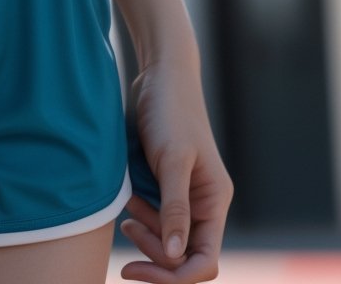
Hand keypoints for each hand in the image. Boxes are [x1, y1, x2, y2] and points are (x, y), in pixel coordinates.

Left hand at [118, 59, 233, 282]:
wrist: (158, 75)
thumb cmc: (169, 111)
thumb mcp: (172, 158)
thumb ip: (175, 207)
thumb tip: (177, 258)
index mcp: (214, 202)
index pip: (203, 262)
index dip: (173, 275)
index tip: (136, 269)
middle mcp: (203, 205)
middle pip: (183, 258)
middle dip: (154, 254)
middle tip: (125, 227)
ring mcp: (184, 198)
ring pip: (167, 242)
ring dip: (145, 236)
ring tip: (126, 207)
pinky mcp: (164, 187)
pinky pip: (155, 220)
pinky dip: (140, 219)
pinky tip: (127, 202)